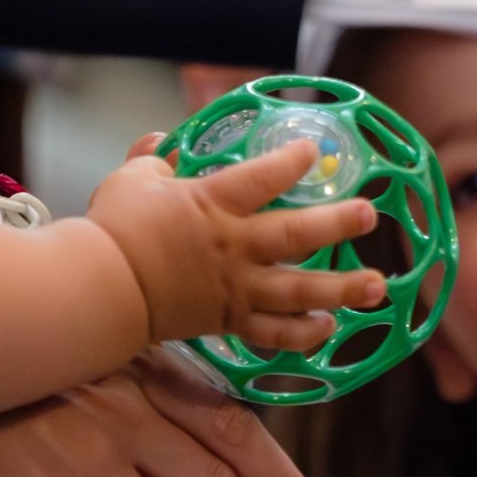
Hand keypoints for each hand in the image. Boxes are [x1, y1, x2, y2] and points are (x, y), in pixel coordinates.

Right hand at [87, 139, 384, 344]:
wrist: (98, 290)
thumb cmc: (113, 229)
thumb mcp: (131, 181)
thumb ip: (152, 160)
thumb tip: (158, 141)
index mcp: (214, 203)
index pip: (264, 176)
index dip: (293, 161)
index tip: (315, 152)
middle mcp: (235, 245)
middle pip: (298, 233)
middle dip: (339, 223)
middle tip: (369, 215)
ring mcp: (236, 286)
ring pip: (299, 290)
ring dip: (342, 288)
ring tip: (378, 286)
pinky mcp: (229, 321)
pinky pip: (273, 333)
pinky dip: (302, 334)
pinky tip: (328, 328)